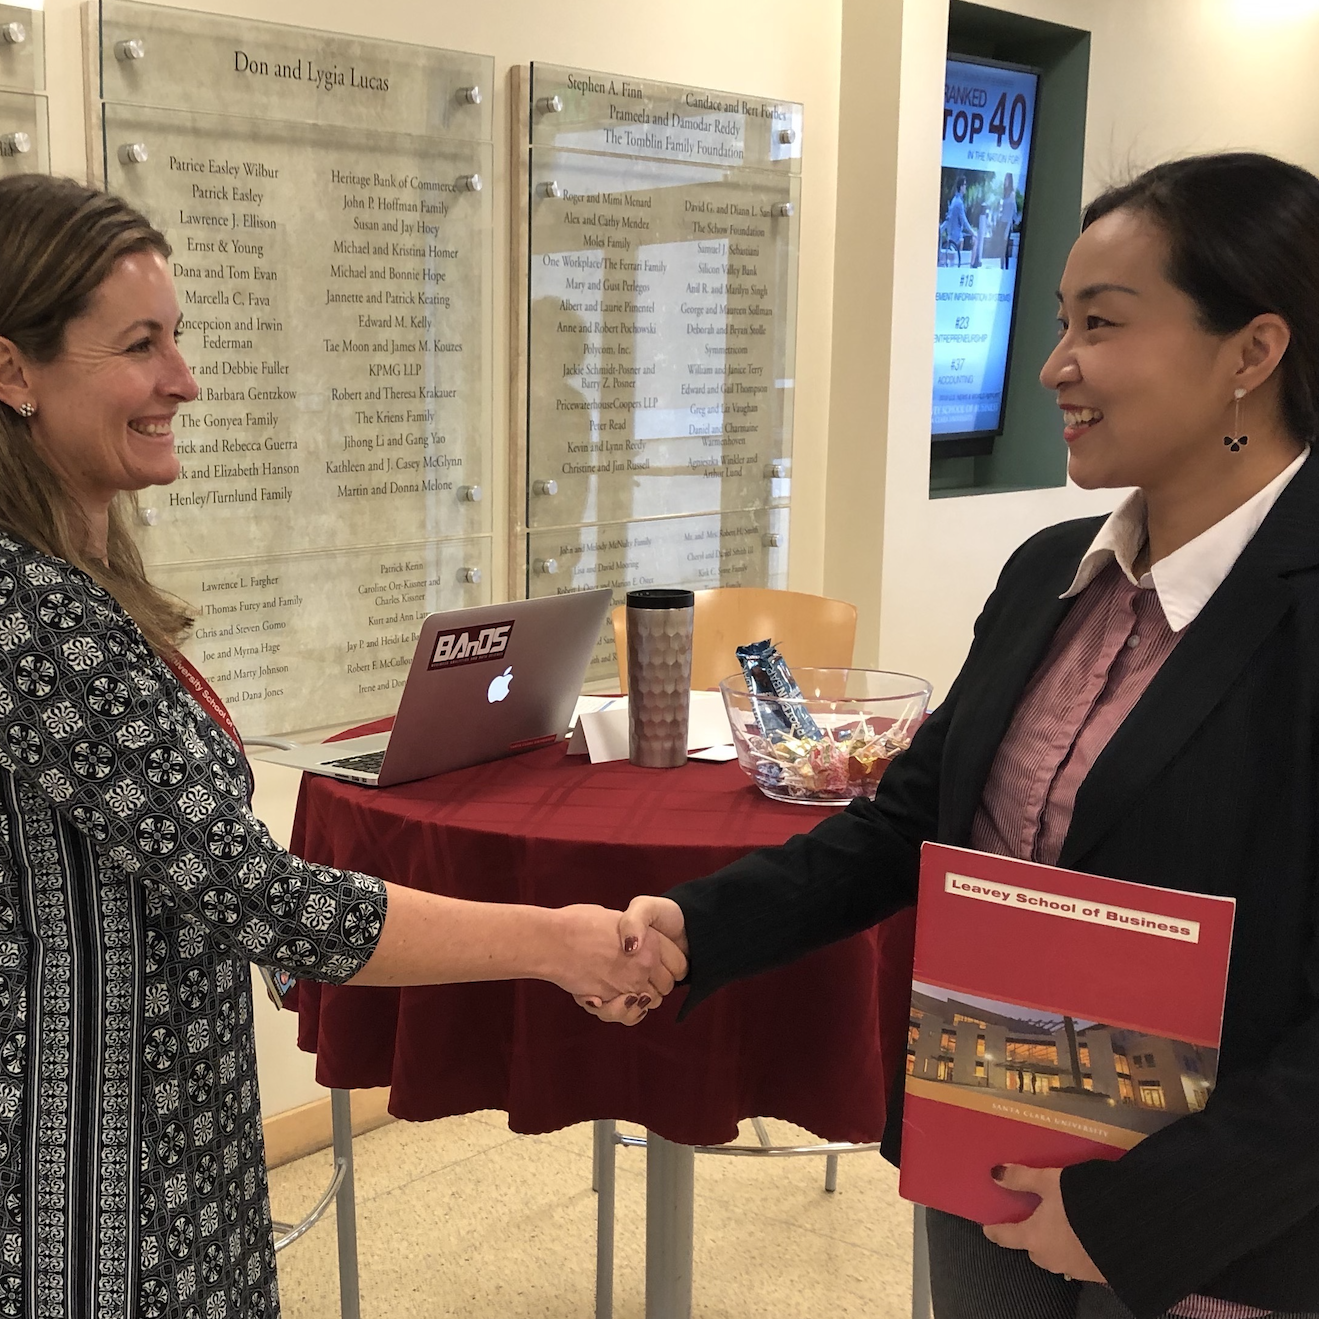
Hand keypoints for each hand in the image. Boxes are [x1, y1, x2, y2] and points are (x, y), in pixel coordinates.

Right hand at [548, 903, 685, 1008]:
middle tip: (640, 977)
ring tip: (625, 988)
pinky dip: (627, 1011)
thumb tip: (633, 939)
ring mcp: (629, 984)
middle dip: (657, 984)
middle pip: (667, 986)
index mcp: (650, 940)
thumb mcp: (615, 918)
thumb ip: (632, 932)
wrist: (554, 941)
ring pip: (650, 1002)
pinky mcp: (612, 1000)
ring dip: (640, 998)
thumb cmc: (579, 923)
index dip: (671, 965)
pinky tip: (618, 1000)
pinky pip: (630, 1014)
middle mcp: (645, 964)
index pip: (679, 963)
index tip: (661, 965)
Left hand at [981, 1166, 1105, 1282]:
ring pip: (1055, 1256)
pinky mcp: (1096, 1273)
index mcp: (1035, 1238)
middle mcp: (1051, 1258)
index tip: (988, 1229)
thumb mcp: (1050, 1182)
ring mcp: (1074, 1269)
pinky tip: (1083, 1239)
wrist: (1130, 1230)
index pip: (1007, 1236)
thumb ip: (1022, 1178)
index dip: (996, 1230)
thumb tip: (995, 1173)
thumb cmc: (1081, 1203)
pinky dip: (1074, 1249)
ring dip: (1054, 1244)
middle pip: (1032, 1248)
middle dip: (1030, 1237)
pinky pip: (1077, 1261)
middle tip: (1031, 1220)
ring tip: (1060, 1227)